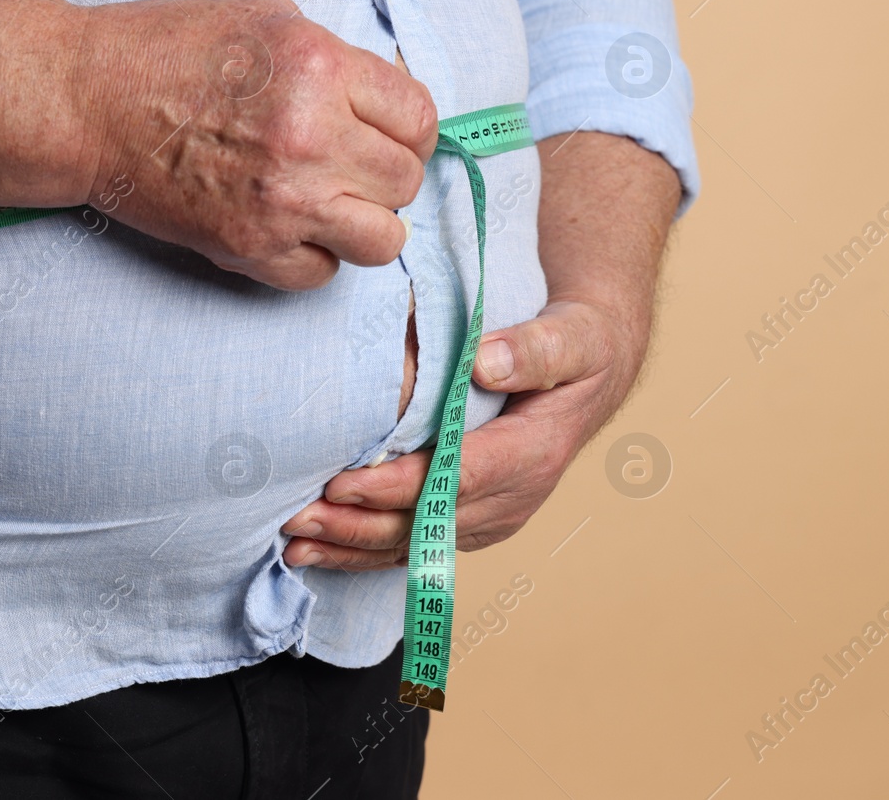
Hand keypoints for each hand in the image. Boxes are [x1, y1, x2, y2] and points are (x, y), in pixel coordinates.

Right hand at [69, 0, 437, 289]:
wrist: (84, 100)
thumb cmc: (166, 48)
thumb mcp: (267, 17)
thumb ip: (338, 58)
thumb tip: (387, 100)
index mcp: (319, 68)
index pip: (419, 118)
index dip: (410, 128)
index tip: (391, 132)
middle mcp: (309, 138)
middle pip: (406, 180)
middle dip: (387, 172)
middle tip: (352, 163)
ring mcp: (281, 201)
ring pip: (383, 241)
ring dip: (365, 222)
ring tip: (333, 202)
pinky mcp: (248, 247)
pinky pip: (322, 274)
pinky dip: (314, 255)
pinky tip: (288, 224)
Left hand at [280, 296, 648, 568]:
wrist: (593, 374)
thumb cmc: (579, 346)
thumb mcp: (573, 335)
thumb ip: (535, 349)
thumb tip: (486, 364)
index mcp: (534, 452)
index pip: (458, 478)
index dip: (399, 486)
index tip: (344, 482)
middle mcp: (514, 497)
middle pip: (428, 523)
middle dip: (360, 525)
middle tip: (296, 517)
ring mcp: (493, 517)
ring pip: (417, 545)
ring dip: (354, 547)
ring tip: (294, 542)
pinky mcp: (473, 522)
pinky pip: (417, 547)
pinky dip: (366, 553)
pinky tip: (320, 552)